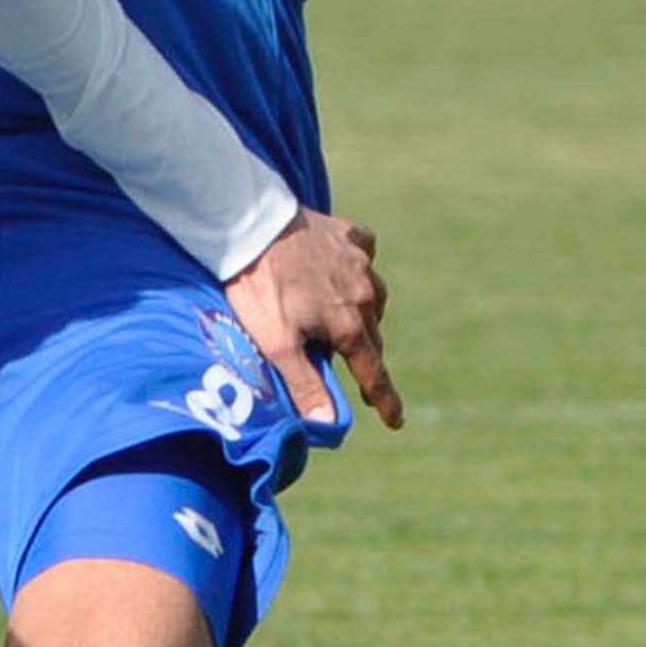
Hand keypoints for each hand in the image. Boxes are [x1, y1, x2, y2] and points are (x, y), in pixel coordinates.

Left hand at [223, 208, 401, 430]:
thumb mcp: (276, 344)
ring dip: (363, 314)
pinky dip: (358, 268)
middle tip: (356, 372)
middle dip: (366, 357)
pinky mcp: (348, 235)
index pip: (373, 372)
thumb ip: (304, 383)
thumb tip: (328, 421)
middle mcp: (364, 294)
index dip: (384, 399)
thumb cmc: (259, 288)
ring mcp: (359, 262)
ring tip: (346, 321)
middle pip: (372, 336)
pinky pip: (365, 256)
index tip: (395, 420)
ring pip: (373, 298)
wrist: (250, 224)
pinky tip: (345, 271)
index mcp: (347, 324)